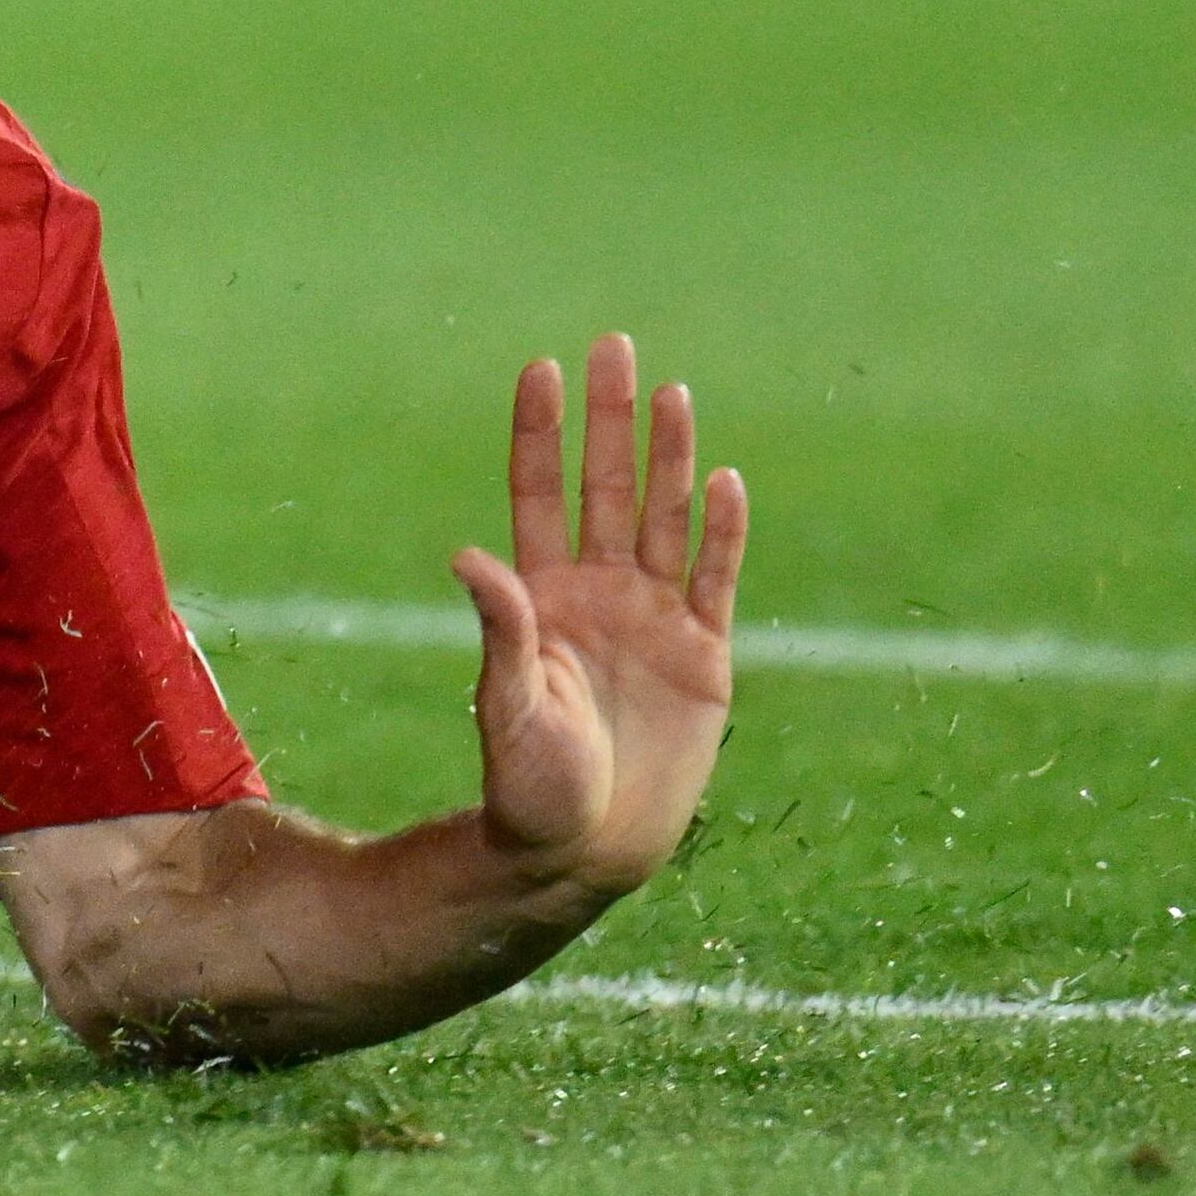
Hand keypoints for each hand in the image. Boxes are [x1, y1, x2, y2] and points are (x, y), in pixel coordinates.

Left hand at [456, 333, 743, 903]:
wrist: (586, 851)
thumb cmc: (530, 787)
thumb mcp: (509, 706)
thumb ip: (502, 632)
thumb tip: (468, 556)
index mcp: (540, 597)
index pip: (540, 492)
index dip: (541, 433)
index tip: (540, 367)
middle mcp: (596, 594)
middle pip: (607, 488)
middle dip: (609, 420)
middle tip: (612, 344)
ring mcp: (652, 620)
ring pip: (665, 521)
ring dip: (671, 459)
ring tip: (672, 393)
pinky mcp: (703, 658)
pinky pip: (714, 581)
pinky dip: (722, 534)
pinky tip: (726, 482)